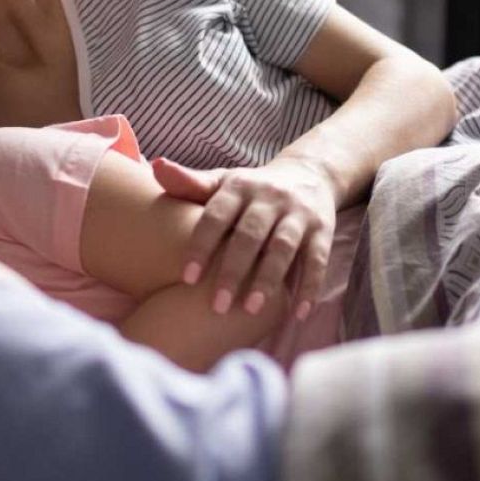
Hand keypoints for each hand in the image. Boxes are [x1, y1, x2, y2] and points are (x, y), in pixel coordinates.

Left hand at [152, 157, 335, 320]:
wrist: (310, 174)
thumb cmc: (252, 189)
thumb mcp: (223, 182)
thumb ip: (190, 182)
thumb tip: (156, 166)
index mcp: (239, 187)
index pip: (216, 215)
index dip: (201, 245)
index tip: (187, 277)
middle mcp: (269, 198)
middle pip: (250, 235)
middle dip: (233, 270)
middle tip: (218, 305)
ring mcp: (298, 214)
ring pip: (284, 247)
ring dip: (268, 279)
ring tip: (252, 309)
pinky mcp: (323, 230)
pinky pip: (318, 260)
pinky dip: (309, 287)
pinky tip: (299, 314)